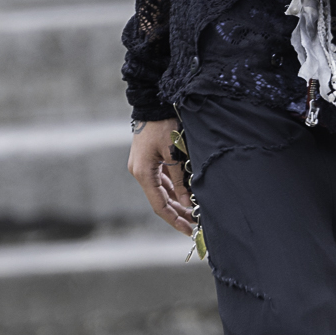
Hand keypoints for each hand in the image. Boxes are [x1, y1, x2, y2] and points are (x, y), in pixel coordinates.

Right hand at [129, 118, 195, 235]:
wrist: (152, 103)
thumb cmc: (163, 125)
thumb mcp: (174, 153)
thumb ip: (181, 179)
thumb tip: (188, 202)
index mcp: (143, 173)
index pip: (159, 205)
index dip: (174, 219)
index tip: (188, 230)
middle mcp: (140, 172)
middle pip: (160, 201)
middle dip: (177, 213)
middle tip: (195, 225)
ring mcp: (143, 167)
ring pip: (162, 191)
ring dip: (176, 202)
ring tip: (194, 213)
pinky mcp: (149, 161)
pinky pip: (162, 180)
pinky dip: (174, 189)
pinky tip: (186, 196)